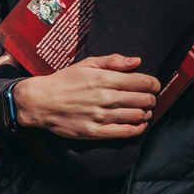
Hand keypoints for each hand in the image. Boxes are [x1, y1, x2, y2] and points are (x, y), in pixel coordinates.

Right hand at [12, 54, 157, 138]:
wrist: (39, 101)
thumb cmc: (63, 81)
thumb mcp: (86, 64)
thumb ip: (113, 61)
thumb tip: (137, 61)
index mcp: (105, 79)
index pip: (144, 82)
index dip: (154, 84)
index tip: (153, 86)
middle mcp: (105, 98)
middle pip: (144, 99)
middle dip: (151, 99)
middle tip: (147, 99)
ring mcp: (99, 116)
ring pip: (137, 116)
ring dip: (145, 113)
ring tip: (143, 110)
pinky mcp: (94, 131)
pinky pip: (124, 132)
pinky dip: (137, 128)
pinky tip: (138, 124)